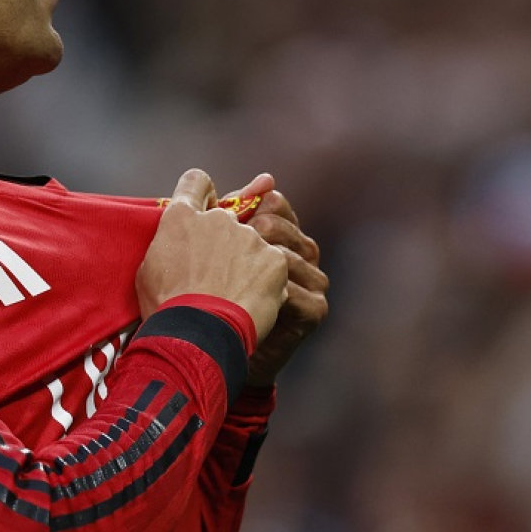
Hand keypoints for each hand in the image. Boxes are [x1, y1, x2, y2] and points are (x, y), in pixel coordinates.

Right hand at [137, 169, 288, 344]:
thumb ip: (169, 242)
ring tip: (234, 297)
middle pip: (228, 219)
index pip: (196, 182)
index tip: (206, 206)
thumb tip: (179, 238)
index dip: (202, 193)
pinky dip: (267, 282)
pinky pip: (273, 266)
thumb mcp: (149, 269)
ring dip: (246, 264)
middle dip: (226, 242)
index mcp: (182, 217)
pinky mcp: (274, 259)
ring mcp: (249, 237)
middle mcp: (218, 218)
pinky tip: (252, 303)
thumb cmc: (165, 306)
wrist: (196, 334)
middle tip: (218, 276)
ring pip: (252, 244)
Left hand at [226, 175, 328, 387]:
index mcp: (284, 232)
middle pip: (278, 223)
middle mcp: (305, 252)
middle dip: (242, 237)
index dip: (243, 209)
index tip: (215, 223)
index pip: (274, 201)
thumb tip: (264, 178)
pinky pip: (292, 289)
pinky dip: (264, 295)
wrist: (223, 353)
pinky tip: (243, 302)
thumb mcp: (219, 248)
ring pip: (284, 254)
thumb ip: (233, 213)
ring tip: (223, 282)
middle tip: (216, 258)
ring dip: (249, 268)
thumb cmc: (214, 297)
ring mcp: (314, 280)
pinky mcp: (315, 309)